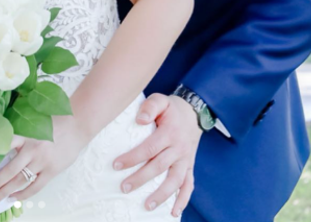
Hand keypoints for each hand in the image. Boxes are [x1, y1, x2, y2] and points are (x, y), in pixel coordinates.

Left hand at [0, 115, 90, 203]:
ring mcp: (42, 161)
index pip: (2, 147)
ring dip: (5, 191)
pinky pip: (35, 186)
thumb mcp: (35, 123)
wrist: (78, 124)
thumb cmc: (56, 123)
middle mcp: (32, 149)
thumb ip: (21, 133)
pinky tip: (15, 197)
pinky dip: (23, 194)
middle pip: (8, 170)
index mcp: (26, 135)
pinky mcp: (52, 170)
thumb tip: (0, 143)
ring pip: (19, 180)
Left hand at [111, 94, 201, 217]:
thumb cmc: (171, 109)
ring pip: (175, 180)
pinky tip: (173, 212)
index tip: (116, 165)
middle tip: (123, 188)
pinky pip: (189, 185)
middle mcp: (179, 148)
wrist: (194, 113)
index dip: (133, 158)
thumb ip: (150, 106)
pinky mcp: (189, 166)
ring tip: (147, 206)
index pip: (150, 148)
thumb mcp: (161, 100)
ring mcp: (185, 159)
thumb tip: (139, 120)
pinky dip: (183, 199)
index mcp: (170, 132)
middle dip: (141, 179)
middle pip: (159, 167)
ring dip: (161, 195)